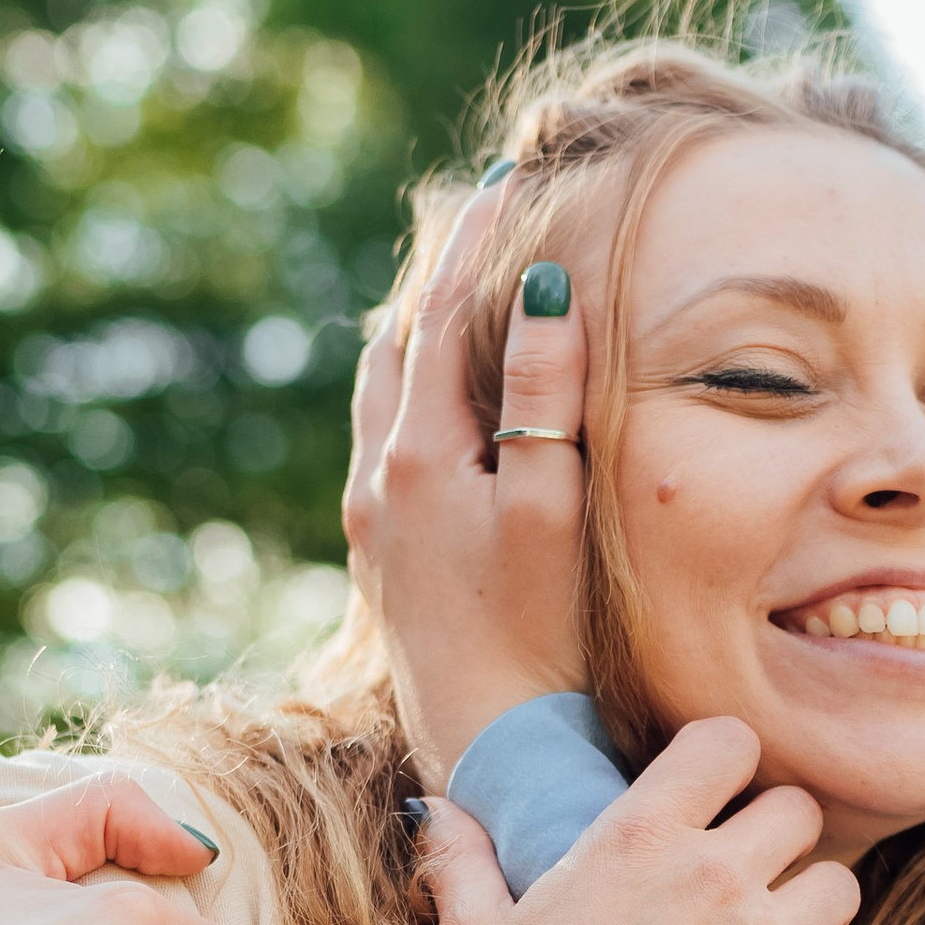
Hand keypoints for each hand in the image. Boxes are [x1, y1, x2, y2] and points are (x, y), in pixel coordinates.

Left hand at [347, 183, 588, 783]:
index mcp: (418, 453)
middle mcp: (379, 476)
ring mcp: (372, 517)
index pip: (440, 315)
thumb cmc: (537, 631)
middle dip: (438, 278)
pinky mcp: (380, 554)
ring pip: (383, 393)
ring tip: (455, 293)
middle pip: (398, 344)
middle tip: (478, 219)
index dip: (474, 244)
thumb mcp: (552, 507)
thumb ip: (546, 397)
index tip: (503, 183)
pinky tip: (442, 399)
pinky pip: (387, 440)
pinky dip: (413, 392)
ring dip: (417, 336)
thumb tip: (543, 291)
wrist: (486, 741)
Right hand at [387, 717, 879, 924]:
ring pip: (839, 883)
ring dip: (813, 910)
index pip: (730, 741)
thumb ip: (463, 864)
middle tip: (748, 891)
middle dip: (778, 843)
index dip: (731, 769)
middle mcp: (713, 873)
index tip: (717, 805)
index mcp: (637, 836)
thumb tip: (435, 811)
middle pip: (798, 810)